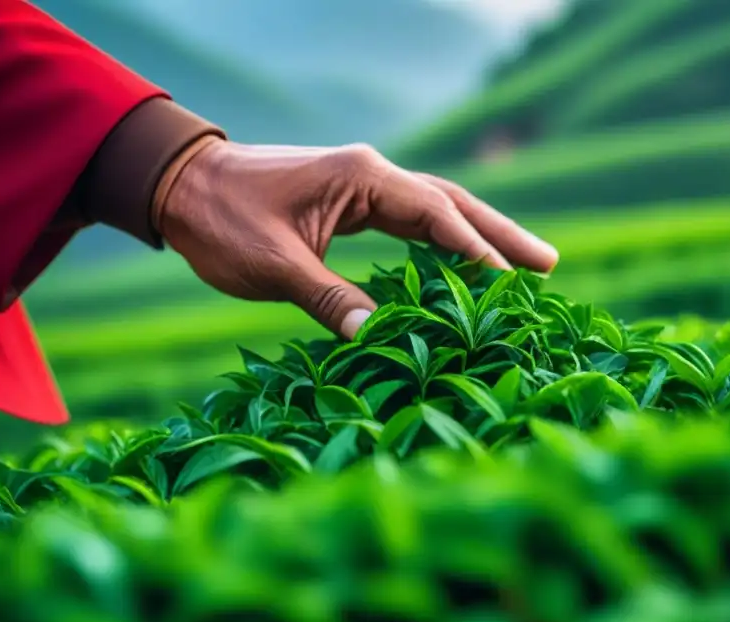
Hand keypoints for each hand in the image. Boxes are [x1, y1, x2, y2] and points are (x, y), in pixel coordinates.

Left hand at [152, 138, 559, 338]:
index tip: (511, 282)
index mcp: (361, 178)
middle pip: (452, 204)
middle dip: (500, 234)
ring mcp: (363, 187)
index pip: (435, 214)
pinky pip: (411, 224)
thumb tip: (379, 338)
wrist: (181, 186)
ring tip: (526, 266)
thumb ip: (330, 299)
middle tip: (549, 266)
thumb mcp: (275, 266)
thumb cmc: (222, 221)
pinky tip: (461, 266)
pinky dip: (442, 244)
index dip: (475, 250)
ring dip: (479, 237)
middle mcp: (372, 175)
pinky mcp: (352, 203)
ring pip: (436, 211)